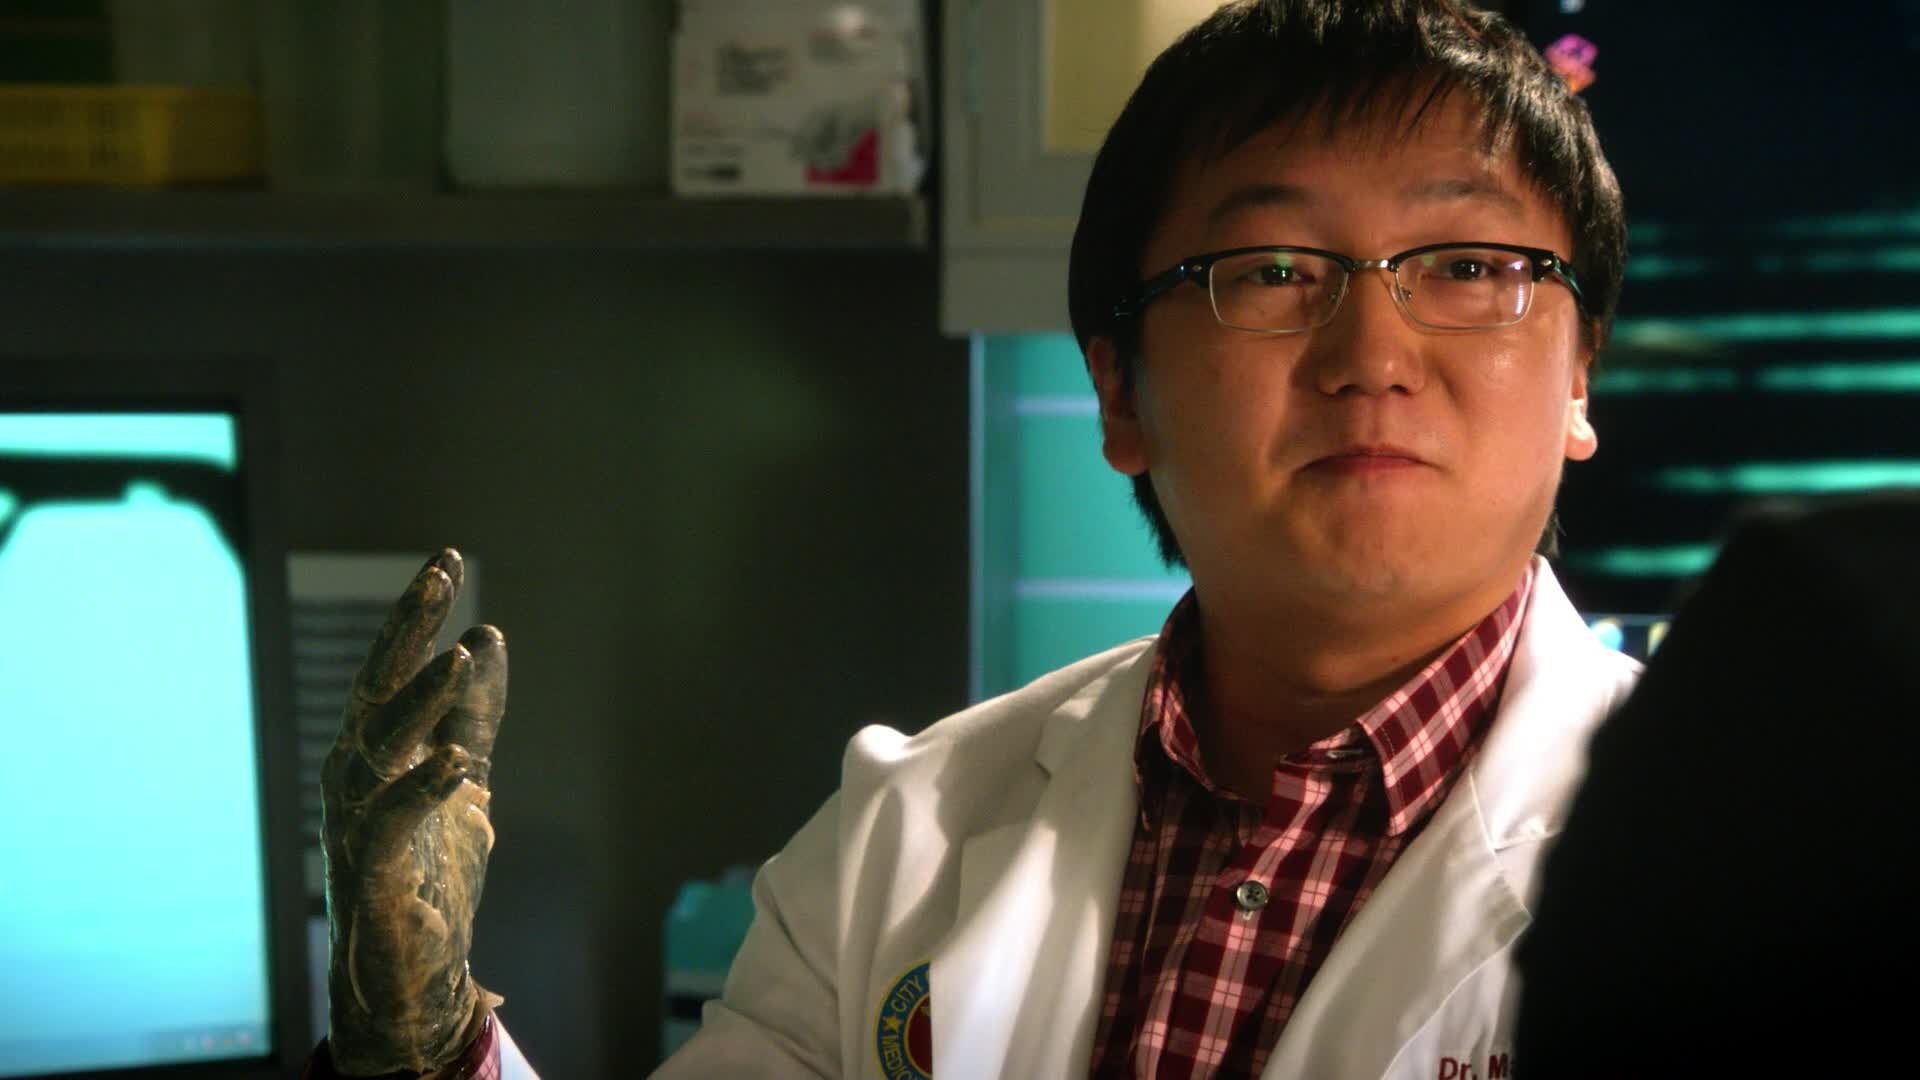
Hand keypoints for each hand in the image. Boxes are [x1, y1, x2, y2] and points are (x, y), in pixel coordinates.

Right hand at [320, 549, 507, 1074]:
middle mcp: (353, 775)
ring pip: (378, 746)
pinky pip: (393, 822)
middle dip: (405, 632)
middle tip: (438, 577)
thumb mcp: (462, 777)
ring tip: (458, 657)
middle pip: (374, 689)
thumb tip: (488, 635)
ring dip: (419, 701)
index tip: (446, 558)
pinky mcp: (374, 873)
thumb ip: (471, 714)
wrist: (415, 969)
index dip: (416, 614)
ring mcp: (356, 822)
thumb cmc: (432, 870)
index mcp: (372, 750)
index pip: (391, 667)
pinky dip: (421, 789)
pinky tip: (454, 762)